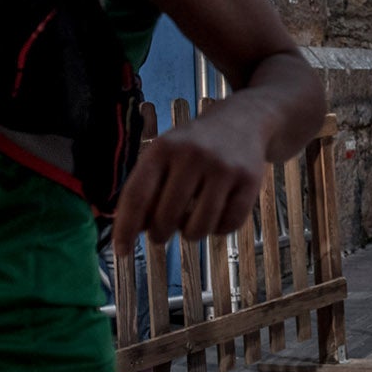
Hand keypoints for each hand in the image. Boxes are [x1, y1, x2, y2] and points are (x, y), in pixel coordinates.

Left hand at [110, 101, 269, 257]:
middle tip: (161, 233)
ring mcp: (223, 168)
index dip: (126, 228)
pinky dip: (218, 229)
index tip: (121, 251)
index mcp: (163, 148)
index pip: (137, 196)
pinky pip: (228, 226)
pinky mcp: (250, 181)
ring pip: (198, 228)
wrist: (243, 120)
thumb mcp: (164, 155)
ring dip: (190, 234)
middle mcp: (193, 155)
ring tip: (190, 222)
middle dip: (159, 234)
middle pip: (166, 218)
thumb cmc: (193, 147)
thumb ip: (145, 189)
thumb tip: (128, 233)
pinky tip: (216, 214)